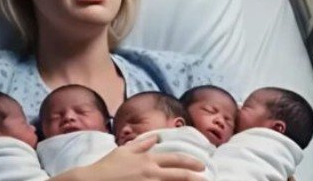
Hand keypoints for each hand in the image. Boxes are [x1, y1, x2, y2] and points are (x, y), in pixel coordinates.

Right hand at [63, 135, 206, 180]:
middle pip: (179, 175)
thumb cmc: (106, 167)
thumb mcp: (124, 151)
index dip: (191, 162)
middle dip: (195, 177)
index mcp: (148, 160)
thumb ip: (142, 144)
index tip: (202, 166)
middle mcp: (151, 173)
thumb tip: (156, 137)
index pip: (175, 160)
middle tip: (206, 178)